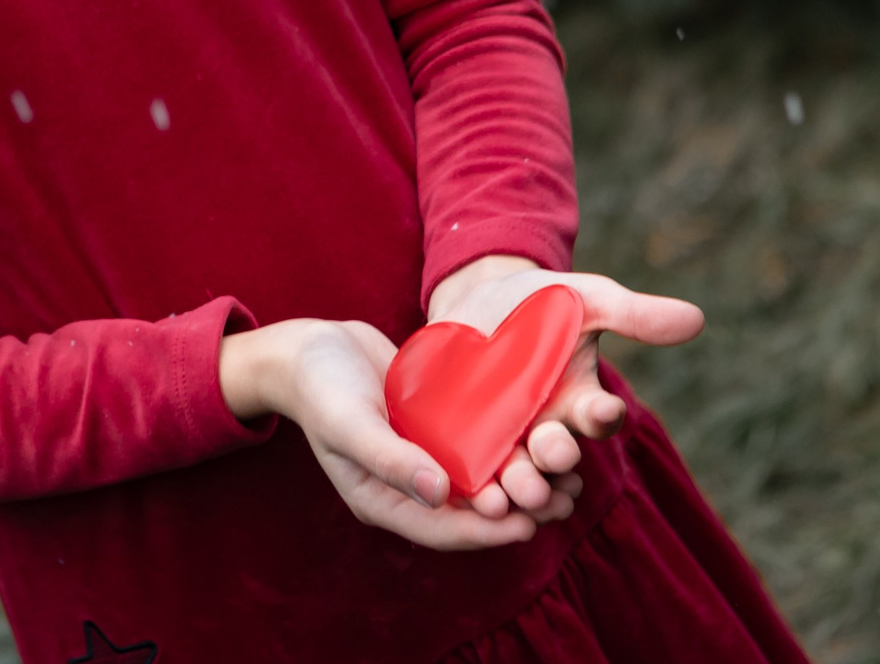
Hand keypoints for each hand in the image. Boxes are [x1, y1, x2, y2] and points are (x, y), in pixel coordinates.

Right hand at [217, 318, 558, 549]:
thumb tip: (440, 493)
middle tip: (566, 500)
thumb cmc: (319, 387)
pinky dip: (508, 445)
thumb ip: (390, 459)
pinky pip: (477, 444)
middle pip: (471, 512)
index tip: (529, 524)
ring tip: (569, 474)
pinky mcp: (435, 428)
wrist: (309, 347)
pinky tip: (542, 433)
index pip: (443, 530)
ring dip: (522, 480)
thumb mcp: (348, 423)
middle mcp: (410, 487)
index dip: (488, 531)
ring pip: (481, 480)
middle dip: (518, 510)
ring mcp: (424, 457)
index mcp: (384, 500)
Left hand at [422, 256, 705, 522]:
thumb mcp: (587, 299)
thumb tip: (697, 318)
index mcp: (582, 401)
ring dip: (521, 485)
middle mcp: (548, 429)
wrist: (477, 298)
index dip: (603, 413)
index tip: (604, 408)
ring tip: (518, 488)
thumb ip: (634, 314)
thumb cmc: (542, 300)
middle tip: (553, 451)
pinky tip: (477, 495)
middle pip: (558, 453)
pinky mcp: (465, 444)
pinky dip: (478, 488)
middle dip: (555, 455)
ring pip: (519, 475)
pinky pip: (475, 474)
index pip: (600, 415)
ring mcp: (507, 441)